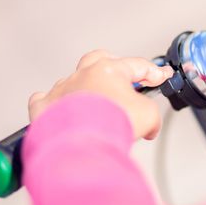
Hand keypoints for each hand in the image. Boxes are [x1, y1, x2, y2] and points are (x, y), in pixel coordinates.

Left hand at [28, 50, 173, 139]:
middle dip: (114, 67)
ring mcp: (62, 89)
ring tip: (96, 104)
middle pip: (100, 60)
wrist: (82, 144)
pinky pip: (44, 100)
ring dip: (85, 89)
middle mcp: (83, 75)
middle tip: (124, 80)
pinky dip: (52, 104)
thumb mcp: (148, 116)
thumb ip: (152, 114)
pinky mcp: (44, 108)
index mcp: (109, 70)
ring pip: (73, 80)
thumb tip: (149, 126)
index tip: (161, 76)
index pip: (138, 66)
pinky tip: (60, 110)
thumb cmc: (111, 124)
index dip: (154, 72)